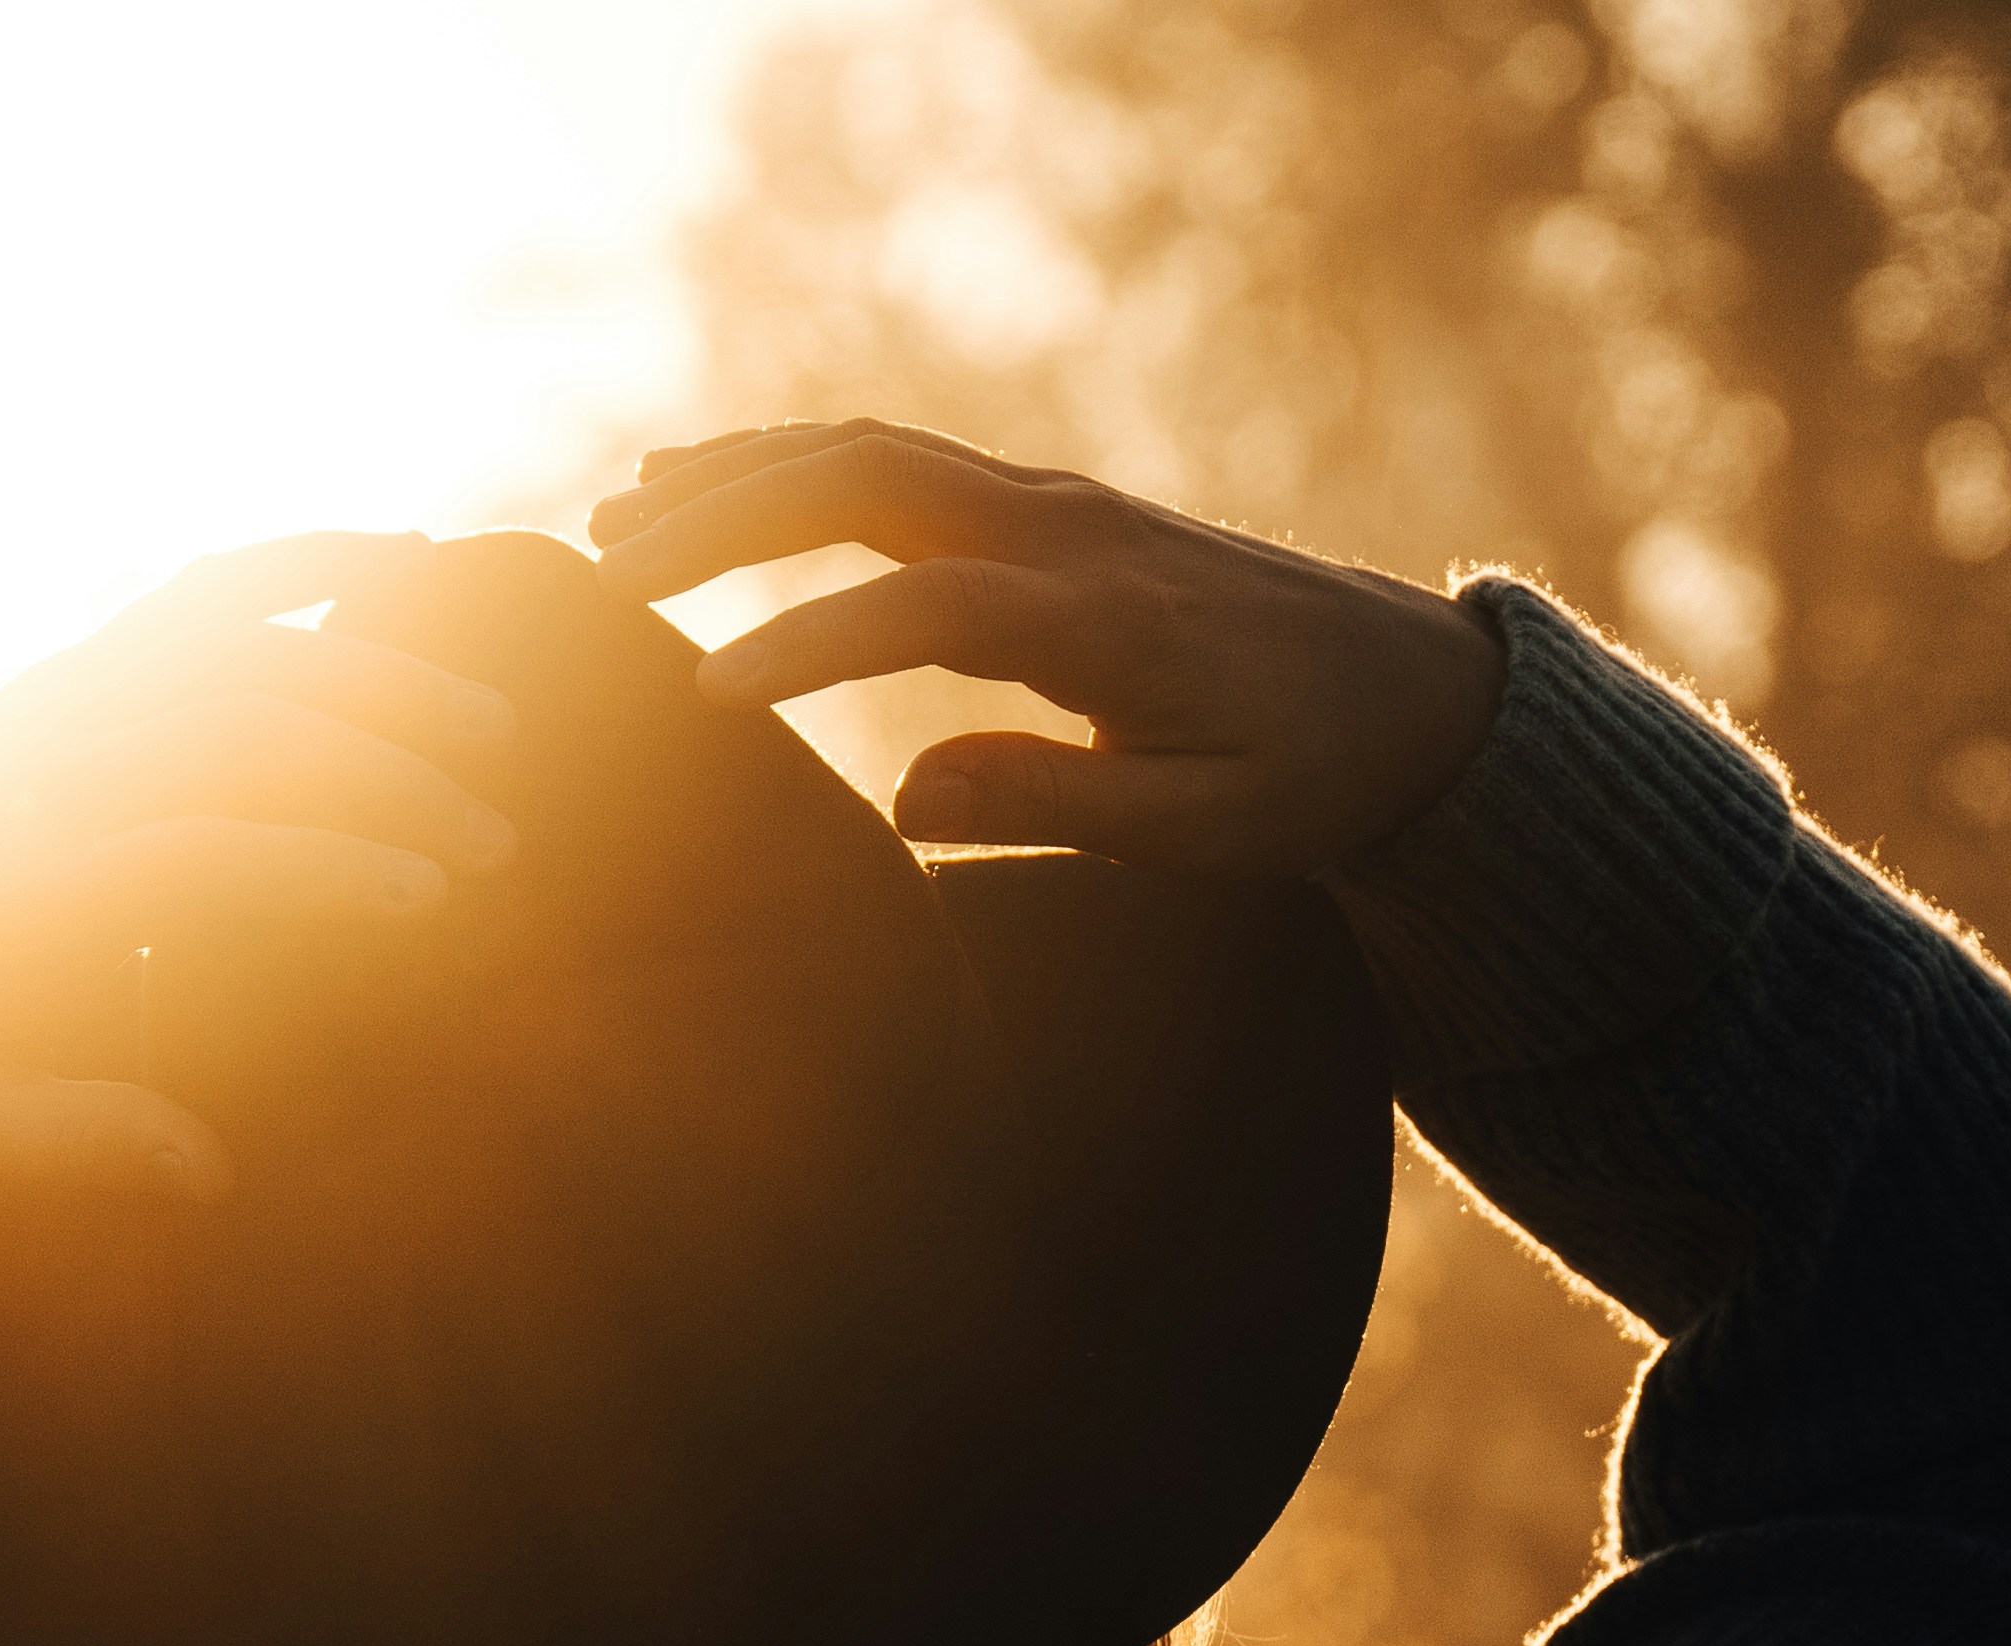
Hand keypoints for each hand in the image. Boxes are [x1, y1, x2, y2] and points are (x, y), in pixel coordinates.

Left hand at [0, 532, 520, 1202]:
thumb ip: (70, 1138)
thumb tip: (208, 1174)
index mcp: (17, 888)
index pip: (196, 848)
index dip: (321, 865)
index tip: (429, 902)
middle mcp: (45, 768)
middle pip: (243, 730)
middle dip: (386, 773)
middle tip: (493, 841)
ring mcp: (62, 699)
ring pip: (239, 648)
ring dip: (375, 672)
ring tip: (492, 728)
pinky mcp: (73, 667)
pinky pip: (200, 589)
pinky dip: (305, 558)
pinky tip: (409, 556)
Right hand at [584, 425, 1503, 881]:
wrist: (1410, 687)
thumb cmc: (1313, 775)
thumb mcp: (1215, 828)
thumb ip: (1061, 807)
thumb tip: (904, 799)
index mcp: (1105, 622)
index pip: (924, 607)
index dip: (809, 643)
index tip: (704, 700)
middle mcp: (1065, 532)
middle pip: (864, 479)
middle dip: (722, 519)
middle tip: (600, 580)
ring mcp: (1050, 500)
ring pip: (864, 451)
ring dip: (732, 478)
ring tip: (610, 531)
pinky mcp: (1041, 504)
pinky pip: (891, 458)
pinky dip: (783, 462)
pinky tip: (695, 485)